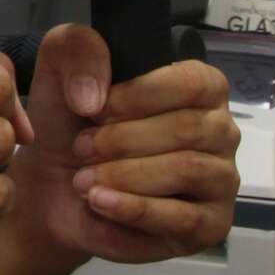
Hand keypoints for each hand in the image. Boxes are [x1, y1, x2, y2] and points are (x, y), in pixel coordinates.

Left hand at [10, 24, 239, 264]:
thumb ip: (77, 50)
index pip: (193, 82)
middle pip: (188, 128)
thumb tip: (95, 96)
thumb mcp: (59, 70)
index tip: (95, 109)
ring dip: (124, 174)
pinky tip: (99, 201)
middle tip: (81, 148)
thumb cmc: (69, 126)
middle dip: (121, 139)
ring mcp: (221, 180)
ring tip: (84, 179)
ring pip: (187, 169)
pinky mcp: (211, 225)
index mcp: (198, 87)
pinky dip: (133, 208)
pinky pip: (183, 217)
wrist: (53, 188)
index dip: (139, 95)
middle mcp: (219, 131)